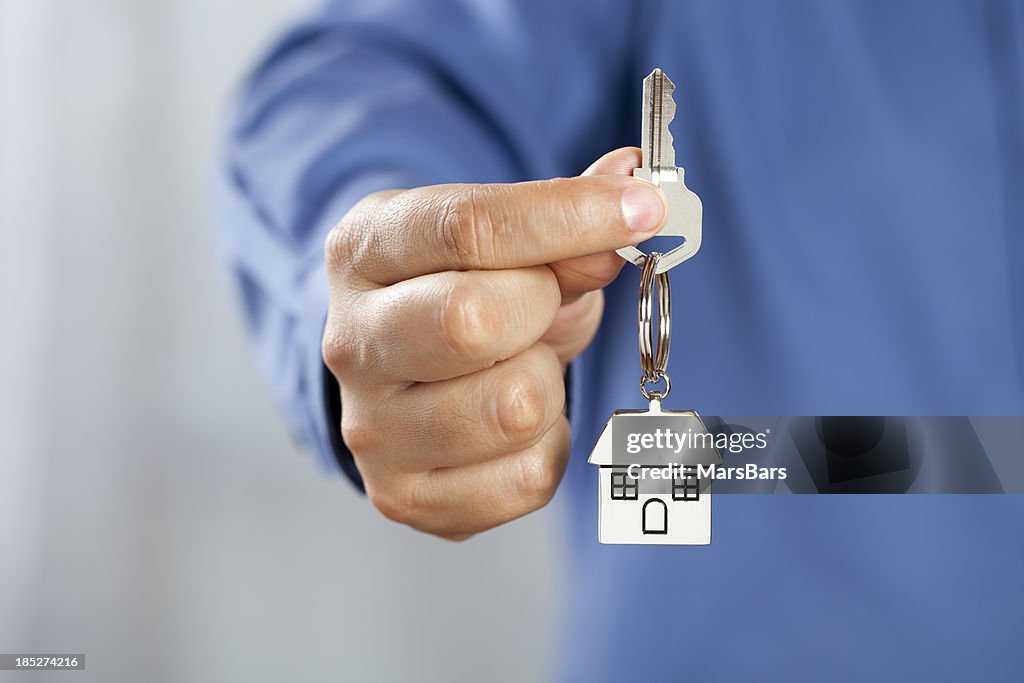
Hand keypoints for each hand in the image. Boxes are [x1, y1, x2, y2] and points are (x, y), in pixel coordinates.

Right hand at [322, 148, 664, 538]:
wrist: (412, 378)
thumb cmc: (468, 294)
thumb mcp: (510, 245)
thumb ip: (567, 224)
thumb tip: (635, 203)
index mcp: (365, 251)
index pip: (467, 228)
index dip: (568, 217)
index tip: (643, 209)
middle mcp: (351, 341)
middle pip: (472, 322)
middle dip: (541, 308)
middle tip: (541, 306)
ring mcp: (371, 428)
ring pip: (513, 408)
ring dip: (546, 383)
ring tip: (521, 367)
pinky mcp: (405, 496)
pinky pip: (528, 477)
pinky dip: (548, 445)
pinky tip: (518, 426)